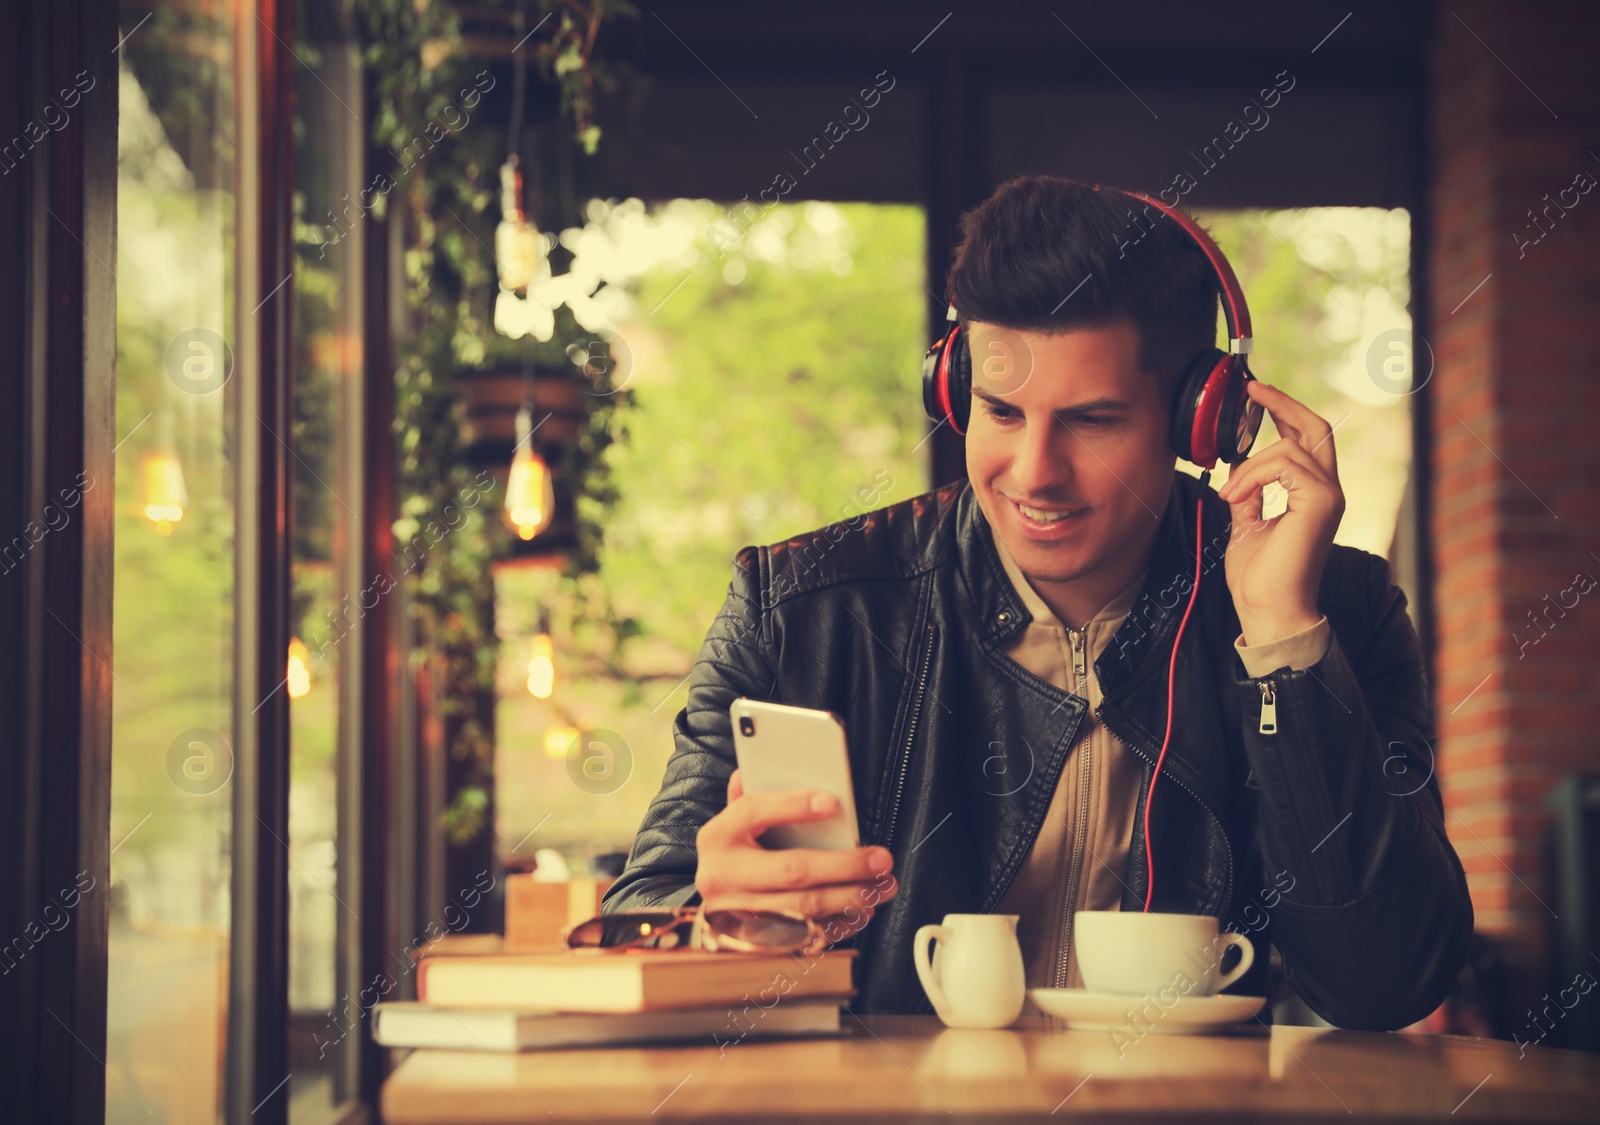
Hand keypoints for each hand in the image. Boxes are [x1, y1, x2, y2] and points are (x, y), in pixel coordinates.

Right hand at [695, 768, 898, 944]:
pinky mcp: (759, 944)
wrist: (714, 911)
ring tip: (882, 885)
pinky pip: (808, 937)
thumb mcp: (733, 824)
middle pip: (791, 869)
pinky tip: (863, 910)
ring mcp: (740, 916)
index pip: (754, 812)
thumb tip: (755, 770)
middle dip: (844, 865)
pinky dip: (841, 924)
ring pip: (805, 909)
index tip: (832, 803)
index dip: (792, 806)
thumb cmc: (733, 857)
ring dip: (852, 898)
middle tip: (880, 859)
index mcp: (718, 838)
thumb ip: (748, 797)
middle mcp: (723, 878)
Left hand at [1215, 381, 1344, 644]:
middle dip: (1283, 403)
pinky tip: (1236, 498)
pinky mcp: (1321, 502)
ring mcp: (1329, 495)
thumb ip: (1249, 495)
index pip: (1308, 439)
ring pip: (1291, 447)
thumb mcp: (1247, 525)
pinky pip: (1285, 465)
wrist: (1269, 610)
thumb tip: (1238, 474)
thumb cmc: (1260, 578)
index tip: (1257, 395)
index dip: (1285, 413)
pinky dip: (1253, 476)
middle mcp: (1328, 490)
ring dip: (1249, 466)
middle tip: (1253, 389)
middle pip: (1316, 427)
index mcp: (1313, 494)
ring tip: (1229, 494)